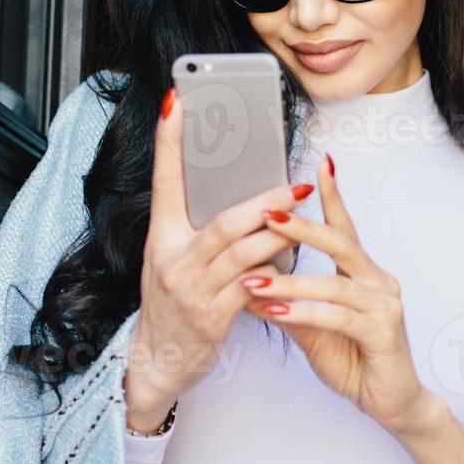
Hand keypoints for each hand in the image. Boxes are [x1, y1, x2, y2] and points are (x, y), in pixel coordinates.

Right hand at [125, 87, 311, 431]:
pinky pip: (253, 288)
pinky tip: (292, 261)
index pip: (164, 180)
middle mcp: (173, 259)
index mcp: (162, 236)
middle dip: (264, 201)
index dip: (170, 141)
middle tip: (297, 185)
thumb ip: (201, 227)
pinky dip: (275, 271)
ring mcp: (191, 289)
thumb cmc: (176, 301)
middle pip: (223, 221)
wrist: (158, 361)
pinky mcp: (212, 317)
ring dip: (280, 234)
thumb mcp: (175, 258)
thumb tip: (243, 191)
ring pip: (244, 253)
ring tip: (306, 217)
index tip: (177, 102)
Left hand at [244, 153, 433, 437]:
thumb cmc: (356, 362)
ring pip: (333, 283)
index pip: (345, 228)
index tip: (320, 164)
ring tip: (253, 282)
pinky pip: (338, 317)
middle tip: (268, 215)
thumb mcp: (313, 329)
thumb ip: (290, 303)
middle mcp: (379, 282)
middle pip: (341, 244)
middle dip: (302, 228)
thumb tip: (252, 281)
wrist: (391, 403)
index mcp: (364, 275)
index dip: (333, 195)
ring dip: (289, 283)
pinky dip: (304, 313)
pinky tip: (277, 313)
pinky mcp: (383, 332)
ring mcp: (384, 306)